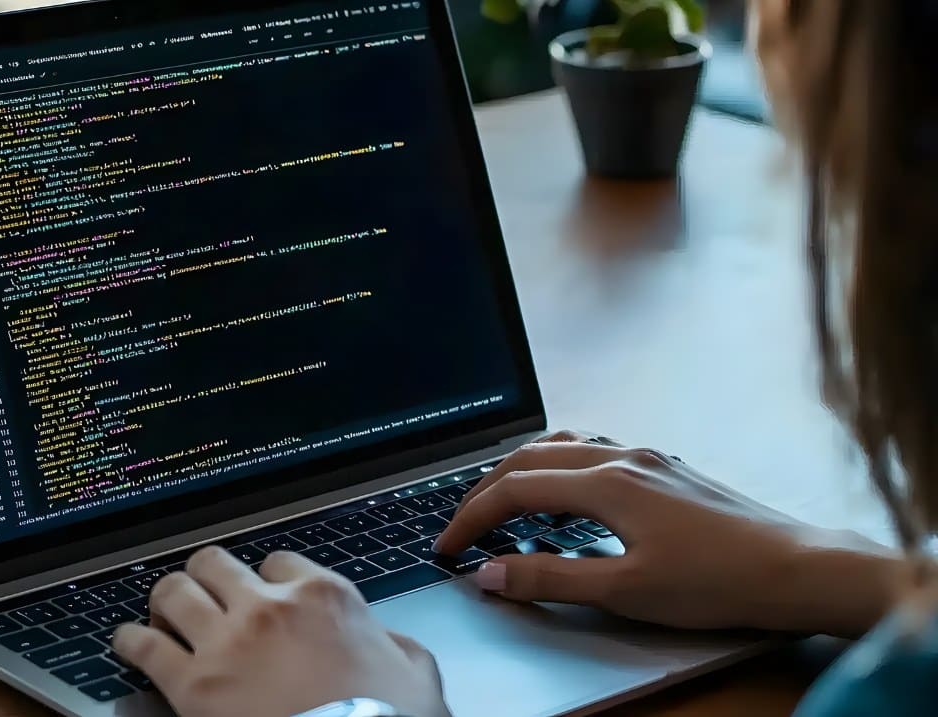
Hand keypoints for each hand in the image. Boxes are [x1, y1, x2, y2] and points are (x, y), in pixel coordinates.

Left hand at [111, 546, 450, 716]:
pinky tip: (127, 641)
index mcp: (323, 596)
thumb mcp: (416, 673)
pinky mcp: (192, 685)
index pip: (278, 561)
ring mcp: (226, 642)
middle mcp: (269, 607)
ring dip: (166, 598)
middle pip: (215, 563)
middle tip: (203, 592)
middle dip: (207, 576)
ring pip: (174, 591)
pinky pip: (144, 645)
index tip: (262, 594)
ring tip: (161, 609)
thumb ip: (394, 644)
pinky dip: (130, 640)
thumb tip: (386, 641)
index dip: (267, 578)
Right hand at [434, 431, 904, 637]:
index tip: (448, 548)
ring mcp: (648, 458)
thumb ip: (551, 578)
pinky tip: (572, 497)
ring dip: (524, 472)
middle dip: (488, 490)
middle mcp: (622, 458)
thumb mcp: (625, 590)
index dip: (472, 517)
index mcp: (605, 484)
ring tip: (506, 505)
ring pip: (564, 449)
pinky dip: (561, 470)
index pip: (515, 489)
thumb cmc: (715, 581)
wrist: (797, 568)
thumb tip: (490, 573)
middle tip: (464, 527)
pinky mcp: (669, 470)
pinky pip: (595, 454)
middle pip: (532, 459)